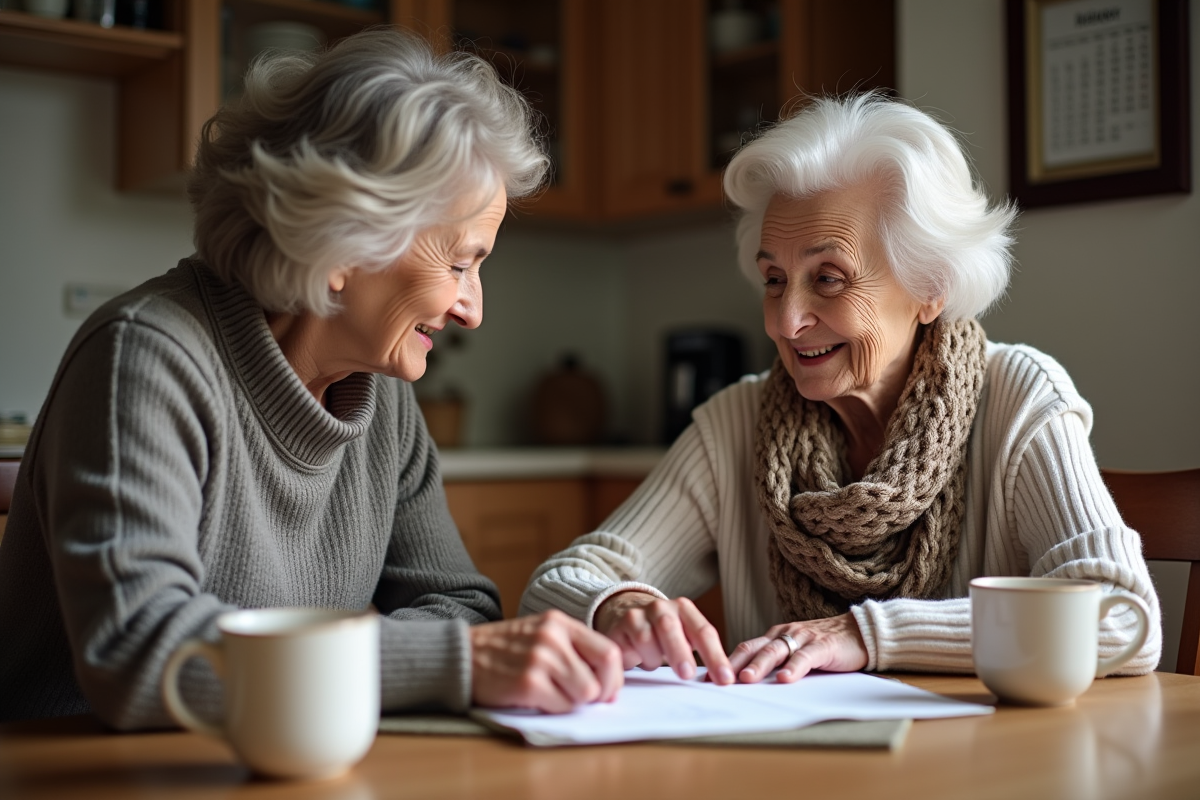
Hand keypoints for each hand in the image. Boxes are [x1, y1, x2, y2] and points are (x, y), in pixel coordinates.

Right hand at [469, 610, 623, 712]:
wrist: (461, 654)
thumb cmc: (504, 650)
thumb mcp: (540, 633)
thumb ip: (571, 648)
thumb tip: (607, 681)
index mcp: (560, 623)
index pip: (608, 651)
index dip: (614, 678)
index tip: (607, 690)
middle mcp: (553, 637)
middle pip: (601, 677)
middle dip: (599, 695)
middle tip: (587, 701)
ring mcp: (540, 660)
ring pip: (584, 694)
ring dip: (574, 702)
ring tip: (554, 696)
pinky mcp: (527, 683)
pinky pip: (561, 706)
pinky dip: (554, 709)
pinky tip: (537, 699)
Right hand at [593, 591, 733, 684]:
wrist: (625, 614)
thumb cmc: (662, 635)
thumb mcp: (683, 637)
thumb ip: (700, 651)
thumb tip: (724, 678)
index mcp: (684, 609)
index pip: (703, 632)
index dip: (715, 656)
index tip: (724, 679)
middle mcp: (661, 607)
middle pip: (670, 627)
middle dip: (680, 652)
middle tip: (687, 675)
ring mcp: (639, 613)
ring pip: (646, 638)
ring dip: (653, 658)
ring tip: (653, 662)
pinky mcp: (621, 624)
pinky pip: (629, 645)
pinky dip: (637, 658)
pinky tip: (639, 660)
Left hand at [729, 613, 868, 683]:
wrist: (859, 632)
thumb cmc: (823, 646)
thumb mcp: (793, 652)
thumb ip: (774, 663)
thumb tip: (747, 685)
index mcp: (774, 636)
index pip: (745, 648)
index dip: (726, 663)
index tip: (708, 678)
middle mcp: (784, 634)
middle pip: (754, 648)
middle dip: (734, 665)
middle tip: (718, 680)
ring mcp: (802, 638)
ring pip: (775, 651)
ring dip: (759, 665)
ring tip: (746, 679)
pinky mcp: (822, 645)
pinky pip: (805, 656)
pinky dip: (794, 667)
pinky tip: (786, 678)